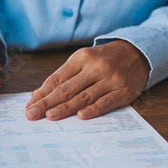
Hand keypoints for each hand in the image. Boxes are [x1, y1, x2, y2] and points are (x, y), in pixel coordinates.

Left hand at [25, 40, 148, 120]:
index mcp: (81, 58)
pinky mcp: (124, 91)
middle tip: (32, 114)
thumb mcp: (84, 60)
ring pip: (84, 96)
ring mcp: (110, 79)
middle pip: (67, 88)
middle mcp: (95, 67)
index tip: (29, 105)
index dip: (42, 93)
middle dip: (47, 102)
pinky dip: (93, 109)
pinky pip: (106, 102)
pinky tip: (81, 116)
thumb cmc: (105, 59)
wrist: (137, 51)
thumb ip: (64, 76)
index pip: (57, 78)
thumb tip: (39, 94)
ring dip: (65, 107)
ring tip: (50, 116)